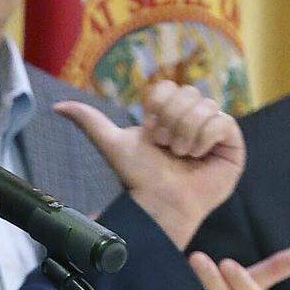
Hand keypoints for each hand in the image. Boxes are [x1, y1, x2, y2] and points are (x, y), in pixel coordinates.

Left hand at [55, 81, 244, 248]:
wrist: (158, 203)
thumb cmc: (138, 177)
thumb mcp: (112, 143)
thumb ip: (89, 121)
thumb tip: (56, 107)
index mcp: (170, 113)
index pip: (167, 87)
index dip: (156, 107)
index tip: (149, 133)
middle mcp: (193, 118)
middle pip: (187, 92)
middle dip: (170, 121)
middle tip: (165, 147)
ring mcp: (214, 130)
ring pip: (204, 105)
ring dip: (185, 132)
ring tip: (180, 154)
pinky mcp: (232, 145)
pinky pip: (223, 121)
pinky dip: (204, 138)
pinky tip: (197, 156)